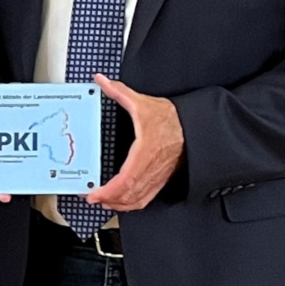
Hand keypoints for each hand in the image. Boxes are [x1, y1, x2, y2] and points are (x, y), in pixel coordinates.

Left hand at [84, 74, 183, 211]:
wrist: (193, 126)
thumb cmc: (170, 118)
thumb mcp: (143, 103)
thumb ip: (120, 92)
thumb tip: (102, 81)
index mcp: (146, 151)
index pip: (127, 179)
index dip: (110, 190)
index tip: (94, 193)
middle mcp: (152, 168)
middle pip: (129, 194)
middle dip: (108, 200)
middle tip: (91, 198)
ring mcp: (157, 176)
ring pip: (137, 199)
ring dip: (118, 204)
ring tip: (101, 202)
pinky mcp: (160, 179)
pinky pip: (146, 198)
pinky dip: (131, 204)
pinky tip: (120, 202)